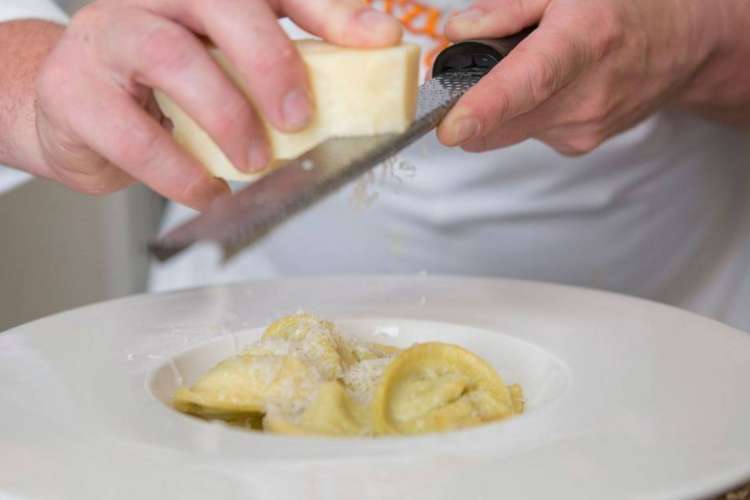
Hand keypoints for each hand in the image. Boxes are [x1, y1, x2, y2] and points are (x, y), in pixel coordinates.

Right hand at [33, 0, 401, 209]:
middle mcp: (156, 1)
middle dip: (271, 61)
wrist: (73, 116)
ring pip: (171, 56)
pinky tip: (208, 191)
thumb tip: (353, 99)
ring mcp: (109, 38)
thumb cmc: (160, 97)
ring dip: (227, 116)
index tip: (379, 40)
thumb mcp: (225, 78)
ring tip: (256, 161)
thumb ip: (275, 79)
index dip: (330, 11)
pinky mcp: (75, 93)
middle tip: (300, 117)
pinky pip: (132, 132)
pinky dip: (180, 171)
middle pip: (221, 3)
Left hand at [437, 0, 725, 155]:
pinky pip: (528, 133)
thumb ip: (507, 8)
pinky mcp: (579, 145)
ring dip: (502, 108)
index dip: (484, 109)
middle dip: (469, 105)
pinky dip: (525, 114)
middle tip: (477, 71)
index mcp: (579, 44)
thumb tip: (455, 32)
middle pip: (499, 123)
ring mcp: (583, 129)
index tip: (451, 130)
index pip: (526, 85)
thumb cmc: (625, 7)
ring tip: (533, 69)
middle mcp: (583, 97)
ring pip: (508, 131)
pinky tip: (553, 88)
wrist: (686, 44)